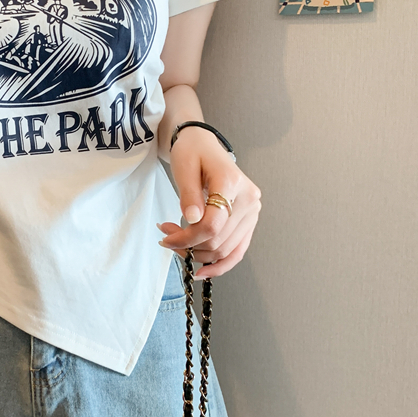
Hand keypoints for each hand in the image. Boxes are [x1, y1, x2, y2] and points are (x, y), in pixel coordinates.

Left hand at [156, 127, 261, 278]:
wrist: (203, 145)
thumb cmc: (192, 152)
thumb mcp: (184, 167)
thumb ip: (188, 194)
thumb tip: (192, 220)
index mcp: (233, 183)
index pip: (212, 224)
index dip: (186, 237)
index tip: (165, 236)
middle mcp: (249, 199)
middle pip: (218, 239)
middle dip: (188, 245)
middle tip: (165, 235)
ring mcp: (252, 212)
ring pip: (226, 249)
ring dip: (198, 253)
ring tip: (176, 242)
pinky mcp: (249, 221)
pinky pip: (237, 251)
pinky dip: (220, 264)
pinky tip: (201, 271)